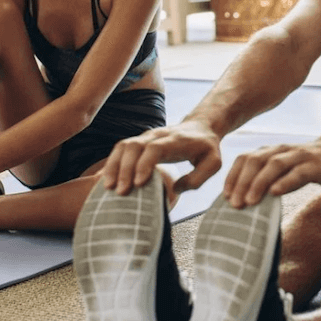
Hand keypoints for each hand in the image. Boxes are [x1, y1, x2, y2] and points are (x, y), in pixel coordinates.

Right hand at [102, 120, 222, 195]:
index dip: (144, 164)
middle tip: (121, 192)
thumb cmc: (207, 148)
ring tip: (108, 187)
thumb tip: (175, 189)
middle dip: (124, 169)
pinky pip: (121, 149)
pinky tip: (106, 179)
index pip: (154, 148)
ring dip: (114, 166)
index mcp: (175, 140)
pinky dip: (112, 163)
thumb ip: (198, 178)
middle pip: (134, 146)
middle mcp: (157, 135)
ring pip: (123, 146)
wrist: (201, 127)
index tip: (138, 183)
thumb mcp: (214, 163)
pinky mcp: (140, 141)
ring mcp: (146, 136)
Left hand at [223, 141, 320, 207]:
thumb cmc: (305, 166)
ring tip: (250, 201)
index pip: (245, 159)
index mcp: (270, 151)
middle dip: (242, 182)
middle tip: (235, 204)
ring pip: (274, 165)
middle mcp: (281, 151)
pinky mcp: (315, 165)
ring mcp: (299, 156)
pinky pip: (298, 173)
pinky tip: (275, 193)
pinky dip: (285, 182)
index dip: (233, 176)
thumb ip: (266, 179)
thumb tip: (244, 201)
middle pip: (255, 161)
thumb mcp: (283, 169)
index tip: (226, 196)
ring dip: (259, 183)